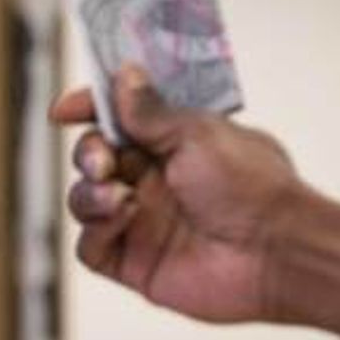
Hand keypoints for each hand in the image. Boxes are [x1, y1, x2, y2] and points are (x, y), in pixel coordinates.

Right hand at [50, 64, 310, 323]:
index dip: (89, 110)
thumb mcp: (197, 133)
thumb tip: (124, 76)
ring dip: (89, 193)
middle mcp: (155, 182)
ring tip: (118, 196)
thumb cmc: (251, 187)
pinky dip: (96, 230)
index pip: (118, 120)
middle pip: (93, 158)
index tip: (64, 110)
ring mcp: (142, 223)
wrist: (274, 252)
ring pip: (84, 201)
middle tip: (103, 159)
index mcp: (173, 144)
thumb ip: (150, 111)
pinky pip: (90, 247)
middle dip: (88, 153)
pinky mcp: (135, 263)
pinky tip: (122, 219)